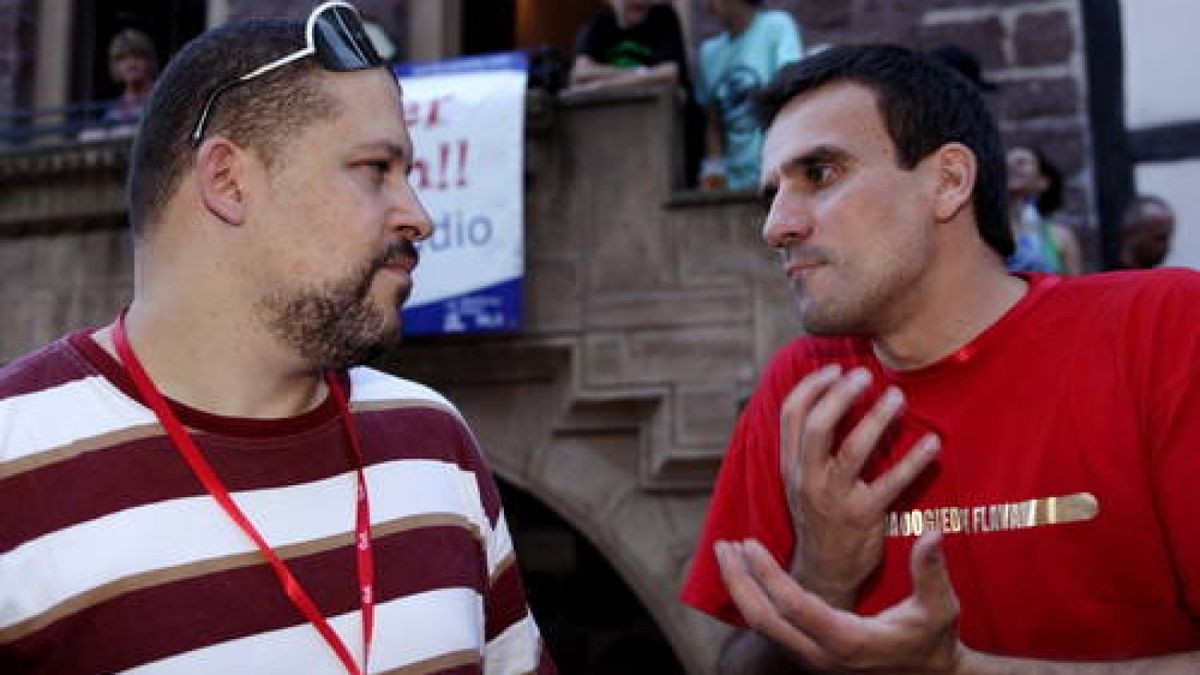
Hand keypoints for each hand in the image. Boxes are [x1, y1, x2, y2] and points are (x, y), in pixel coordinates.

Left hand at [716, 532, 963, 673]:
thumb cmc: (933, 641)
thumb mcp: (940, 608)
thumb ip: (932, 572)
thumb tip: (934, 535)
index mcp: (847, 642)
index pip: (794, 608)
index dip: (767, 575)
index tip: (749, 544)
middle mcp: (821, 655)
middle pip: (763, 620)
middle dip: (738, 582)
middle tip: (723, 545)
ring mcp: (812, 658)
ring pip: (762, 626)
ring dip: (740, 589)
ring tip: (726, 553)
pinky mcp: (809, 654)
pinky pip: (771, 627)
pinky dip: (752, 599)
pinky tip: (746, 573)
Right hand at [780, 366, 939, 606]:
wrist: (824, 571)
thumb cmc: (820, 517)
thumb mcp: (801, 480)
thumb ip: (809, 445)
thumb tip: (829, 396)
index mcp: (791, 465)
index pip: (791, 414)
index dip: (813, 385)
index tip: (837, 368)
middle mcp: (807, 479)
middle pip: (817, 426)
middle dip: (841, 395)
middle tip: (866, 375)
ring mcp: (834, 499)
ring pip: (852, 449)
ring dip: (877, 418)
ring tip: (898, 397)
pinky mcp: (863, 517)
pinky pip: (892, 483)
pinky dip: (914, 460)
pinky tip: (933, 443)